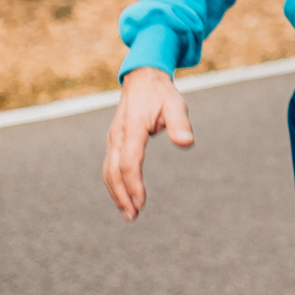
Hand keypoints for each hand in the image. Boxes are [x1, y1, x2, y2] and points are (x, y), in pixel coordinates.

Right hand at [102, 67, 194, 220]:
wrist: (143, 79)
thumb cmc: (161, 94)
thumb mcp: (176, 104)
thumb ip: (180, 124)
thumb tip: (186, 143)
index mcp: (132, 128)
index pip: (129, 162)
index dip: (134, 184)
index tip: (141, 203)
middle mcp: (118, 136)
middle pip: (114, 171)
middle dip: (122, 196)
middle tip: (133, 216)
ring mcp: (113, 139)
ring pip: (108, 171)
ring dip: (116, 193)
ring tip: (128, 213)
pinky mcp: (114, 142)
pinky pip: (109, 166)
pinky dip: (113, 184)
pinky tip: (123, 197)